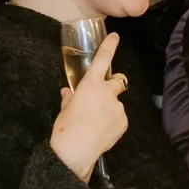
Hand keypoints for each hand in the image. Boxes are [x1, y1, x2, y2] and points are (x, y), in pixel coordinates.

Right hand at [49, 33, 128, 182]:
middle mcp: (108, 92)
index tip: (115, 36)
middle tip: (99, 99)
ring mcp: (118, 107)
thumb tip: (68, 92)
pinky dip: (112, 121)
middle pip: (117, 82)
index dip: (109, 46)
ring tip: (94, 123)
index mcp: (91, 85)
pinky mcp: (124, 121)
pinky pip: (118, 117)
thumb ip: (69, 97)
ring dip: (108, 108)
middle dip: (110, 87)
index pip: (103, 60)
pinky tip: (100, 131)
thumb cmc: (65, 129)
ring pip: (115, 103)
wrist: (75, 152)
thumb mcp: (64, 110)